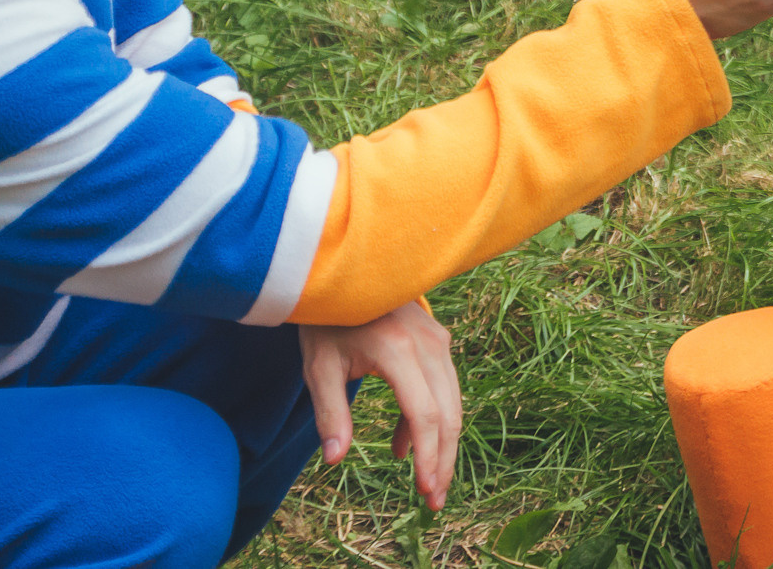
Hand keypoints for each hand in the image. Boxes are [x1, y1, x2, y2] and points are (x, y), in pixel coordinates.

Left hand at [300, 301, 460, 510]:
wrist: (344, 273)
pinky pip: (444, 387)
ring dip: (443, 443)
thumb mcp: (319, 367)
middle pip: (449, 412)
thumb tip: (336, 460)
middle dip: (443, 459)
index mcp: (399, 351)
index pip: (424, 414)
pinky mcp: (437, 340)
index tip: (425, 490)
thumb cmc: (326, 321)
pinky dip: (431, 420)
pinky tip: (405, 445)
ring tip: (427, 479)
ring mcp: (437, 340)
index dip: (428, 456)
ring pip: (453, 401)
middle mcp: (428, 344)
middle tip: (435, 499)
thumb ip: (330, 412)